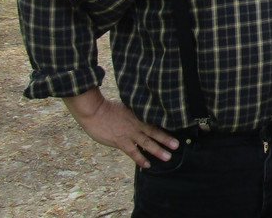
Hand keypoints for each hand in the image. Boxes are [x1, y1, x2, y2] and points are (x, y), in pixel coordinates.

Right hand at [64, 88, 178, 167]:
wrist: (94, 111)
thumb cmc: (107, 107)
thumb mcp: (125, 106)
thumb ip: (134, 112)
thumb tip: (142, 113)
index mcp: (138, 115)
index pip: (154, 121)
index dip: (164, 126)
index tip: (176, 130)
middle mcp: (136, 124)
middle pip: (154, 132)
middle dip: (166, 139)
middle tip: (177, 145)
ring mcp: (129, 134)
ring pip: (146, 143)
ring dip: (157, 150)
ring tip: (168, 157)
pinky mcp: (120, 142)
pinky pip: (133, 152)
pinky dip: (140, 159)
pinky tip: (147, 165)